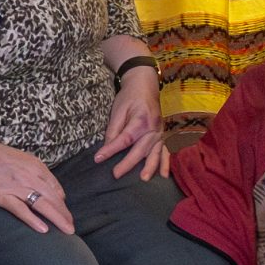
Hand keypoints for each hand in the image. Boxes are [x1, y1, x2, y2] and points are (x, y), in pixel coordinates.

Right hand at [0, 135, 73, 234]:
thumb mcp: (19, 158)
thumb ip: (34, 171)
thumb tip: (48, 187)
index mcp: (34, 165)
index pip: (55, 187)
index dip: (62, 203)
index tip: (65, 213)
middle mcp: (28, 175)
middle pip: (53, 198)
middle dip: (65, 214)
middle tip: (71, 227)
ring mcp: (15, 186)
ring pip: (42, 205)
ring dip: (57, 218)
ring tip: (67, 230)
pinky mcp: (1, 195)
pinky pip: (21, 210)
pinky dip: (33, 220)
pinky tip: (43, 229)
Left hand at [94, 64, 170, 180]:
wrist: (145, 85)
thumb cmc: (129, 97)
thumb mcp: (118, 110)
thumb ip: (114, 130)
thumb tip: (107, 147)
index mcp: (140, 120)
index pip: (124, 139)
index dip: (110, 150)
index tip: (98, 159)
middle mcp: (153, 128)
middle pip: (140, 149)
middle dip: (128, 164)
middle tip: (116, 175)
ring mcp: (160, 132)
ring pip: (155, 153)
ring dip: (150, 167)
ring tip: (143, 179)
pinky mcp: (163, 135)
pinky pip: (166, 151)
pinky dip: (166, 163)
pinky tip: (164, 175)